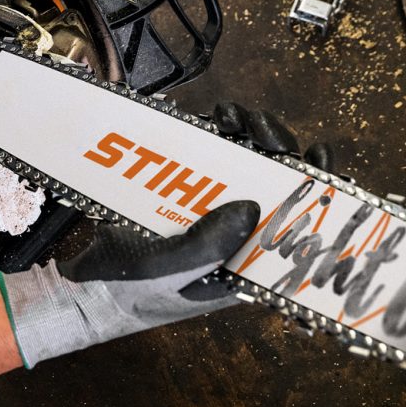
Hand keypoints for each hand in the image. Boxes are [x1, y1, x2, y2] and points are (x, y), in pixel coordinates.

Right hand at [0, 103, 333, 368]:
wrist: (86, 284)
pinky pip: (207, 156)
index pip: (295, 225)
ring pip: (243, 164)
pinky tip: (215, 119)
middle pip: (272, 184)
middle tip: (259, 126)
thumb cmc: (135, 290)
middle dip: (273, 150)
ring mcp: (210, 207)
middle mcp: (235, 233)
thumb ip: (209, 244)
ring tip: (233, 116)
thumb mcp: (171, 270)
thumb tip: (254, 207)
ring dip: (245, 136)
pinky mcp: (182, 187)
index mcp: (245, 262)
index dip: (314, 192)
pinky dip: (213, 134)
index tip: (319, 158)